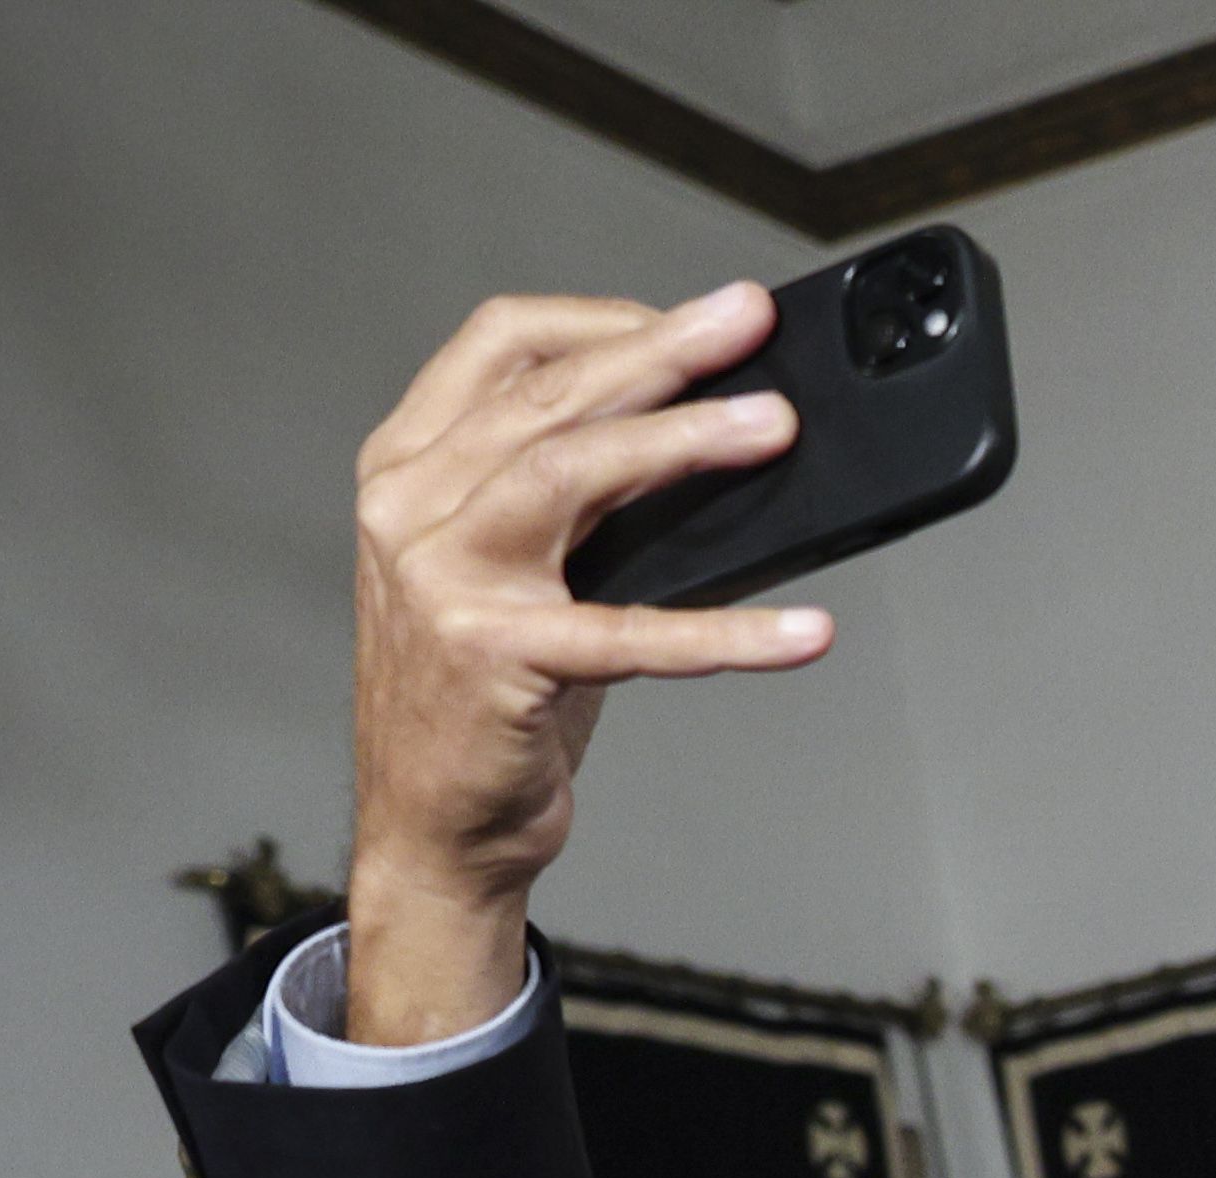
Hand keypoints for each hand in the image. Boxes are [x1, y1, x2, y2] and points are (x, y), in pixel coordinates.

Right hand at [346, 285, 837, 1042]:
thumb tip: (714, 433)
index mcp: (411, 465)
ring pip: (571, 470)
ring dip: (683, 441)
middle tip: (751, 323)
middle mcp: (412, 506)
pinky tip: (804, 631)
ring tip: (774, 426)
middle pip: (549, 395)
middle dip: (662, 351)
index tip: (694, 319)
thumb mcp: (525, 566)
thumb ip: (586, 496)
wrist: (437, 820)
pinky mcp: (494, 658)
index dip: (602, 319)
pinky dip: (728, 633)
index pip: (498, 344)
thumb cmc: (492, 691)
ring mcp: (443, 578)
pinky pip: (632, 635)